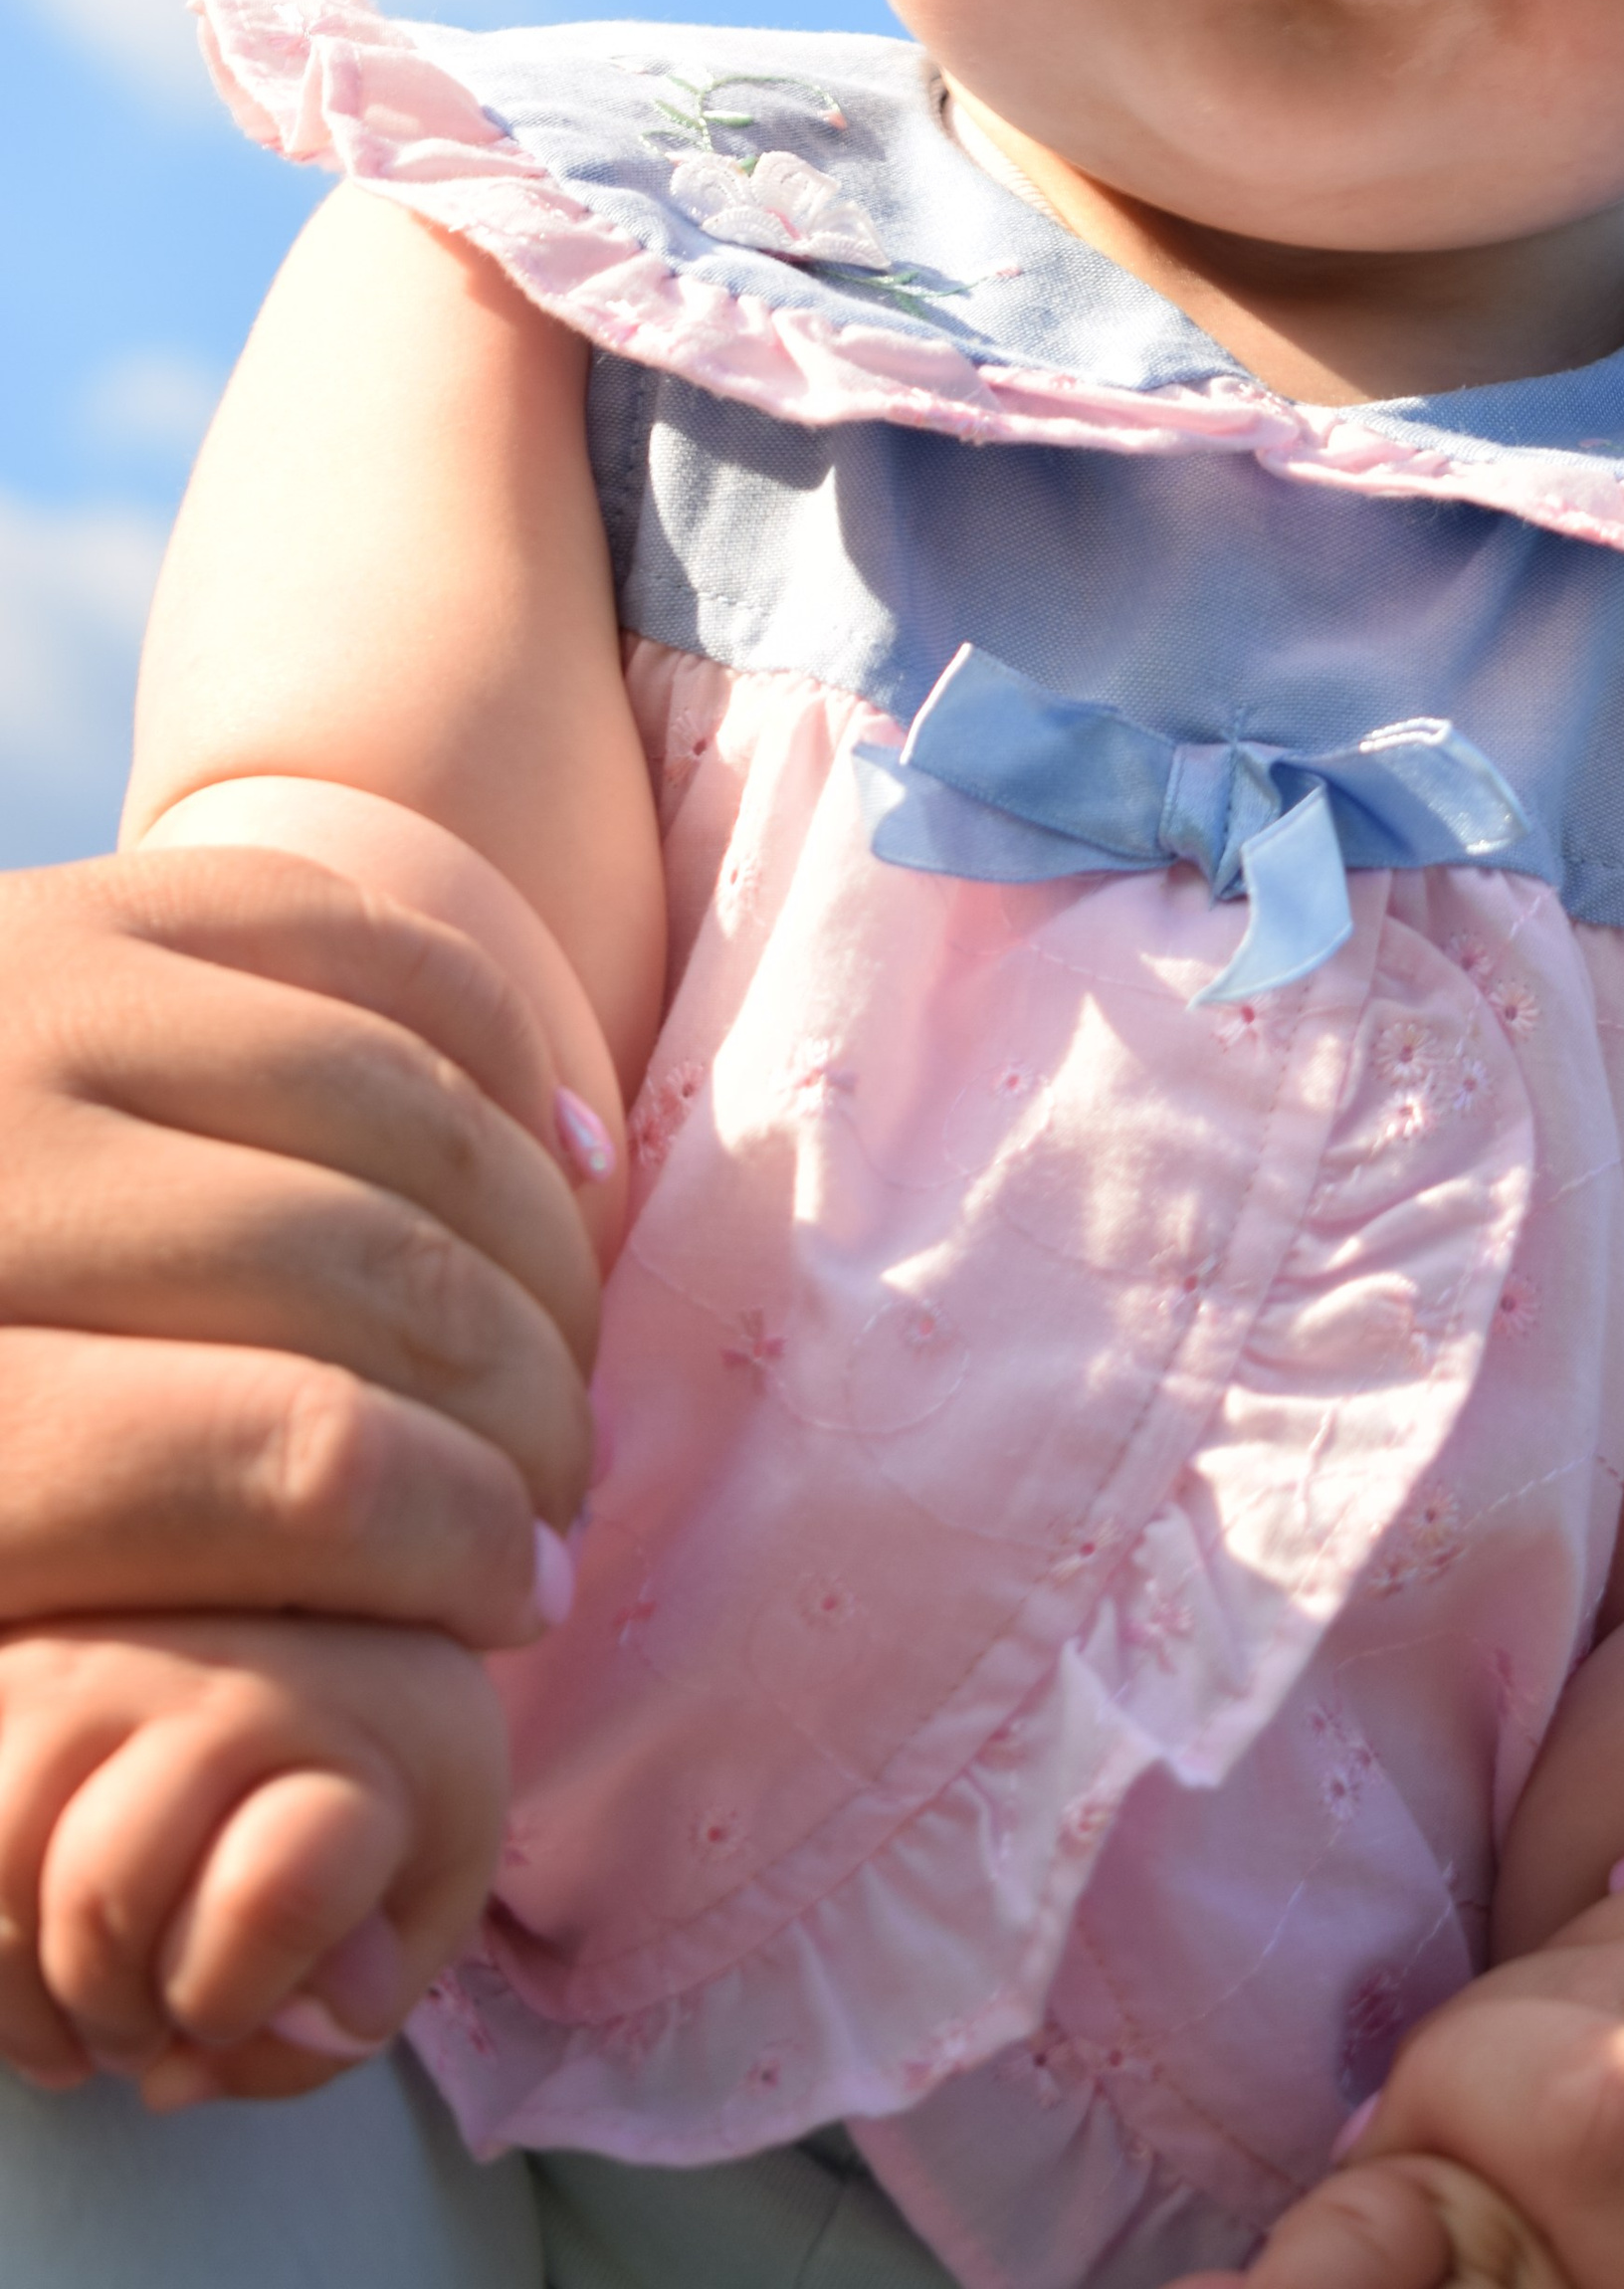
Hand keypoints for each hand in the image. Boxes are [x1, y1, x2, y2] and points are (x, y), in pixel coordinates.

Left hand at [0, 848, 600, 1646]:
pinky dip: (495, 1058)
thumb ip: (70, 1702)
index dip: (457, 1551)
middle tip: (553, 1500)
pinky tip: (549, 1165)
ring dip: (538, 1246)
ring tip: (554, 1356)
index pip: (293, 1467)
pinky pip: (368, 947)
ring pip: (401, 1109)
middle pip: (374, 1282)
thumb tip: (299, 1740)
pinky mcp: (83, 901)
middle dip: (523, 1410)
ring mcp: (29, 993)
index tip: (517, 1609)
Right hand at [0, 1614, 504, 2107]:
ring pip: (1, 1856)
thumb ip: (342, 2010)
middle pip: (107, 1883)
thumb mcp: (421, 1901)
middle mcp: (230, 1665)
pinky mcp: (13, 1668)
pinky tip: (28, 1962)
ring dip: (27, 1984)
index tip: (239, 2016)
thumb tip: (177, 2078)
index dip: (230, 1999)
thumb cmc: (382, 1781)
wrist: (337, 1629)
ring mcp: (106, 1652)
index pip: (273, 1889)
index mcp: (369, 1718)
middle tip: (148, 2037)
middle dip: (116, 2011)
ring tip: (86, 2011)